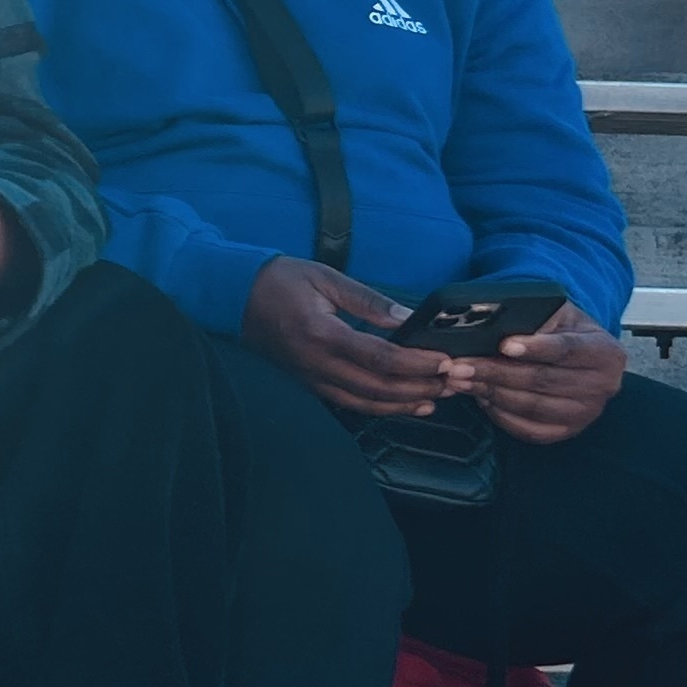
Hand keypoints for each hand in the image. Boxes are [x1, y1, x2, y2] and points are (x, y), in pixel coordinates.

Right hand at [243, 258, 455, 420]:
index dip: (416, 364)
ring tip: (438, 397)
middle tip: (454, 382)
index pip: (380, 357)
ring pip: (366, 402)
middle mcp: (317, 363)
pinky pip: (350, 403)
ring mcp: (311, 378)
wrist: (233, 297)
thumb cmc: (280, 280)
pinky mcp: (308, 384)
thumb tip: (408, 320)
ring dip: (405, 404)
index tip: (445, 361)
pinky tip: (405, 405)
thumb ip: (369, 302)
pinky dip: (381, 408)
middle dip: (420, 387)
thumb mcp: (327, 278)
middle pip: (378, 387)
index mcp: (323, 334)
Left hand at [443, 302, 625, 444]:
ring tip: (461, 381)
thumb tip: (495, 329)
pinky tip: (482, 398)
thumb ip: (536, 318)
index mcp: (604, 351)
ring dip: (490, 393)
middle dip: (495, 372)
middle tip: (460, 366)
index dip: (535, 347)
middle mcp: (602, 386)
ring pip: (531, 406)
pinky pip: (528, 429)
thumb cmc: (565, 331)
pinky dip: (500, 414)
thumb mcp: (559, 314)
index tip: (504, 345)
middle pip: (542, 380)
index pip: (567, 349)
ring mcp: (586, 413)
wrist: (582, 356)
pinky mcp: (567, 431)